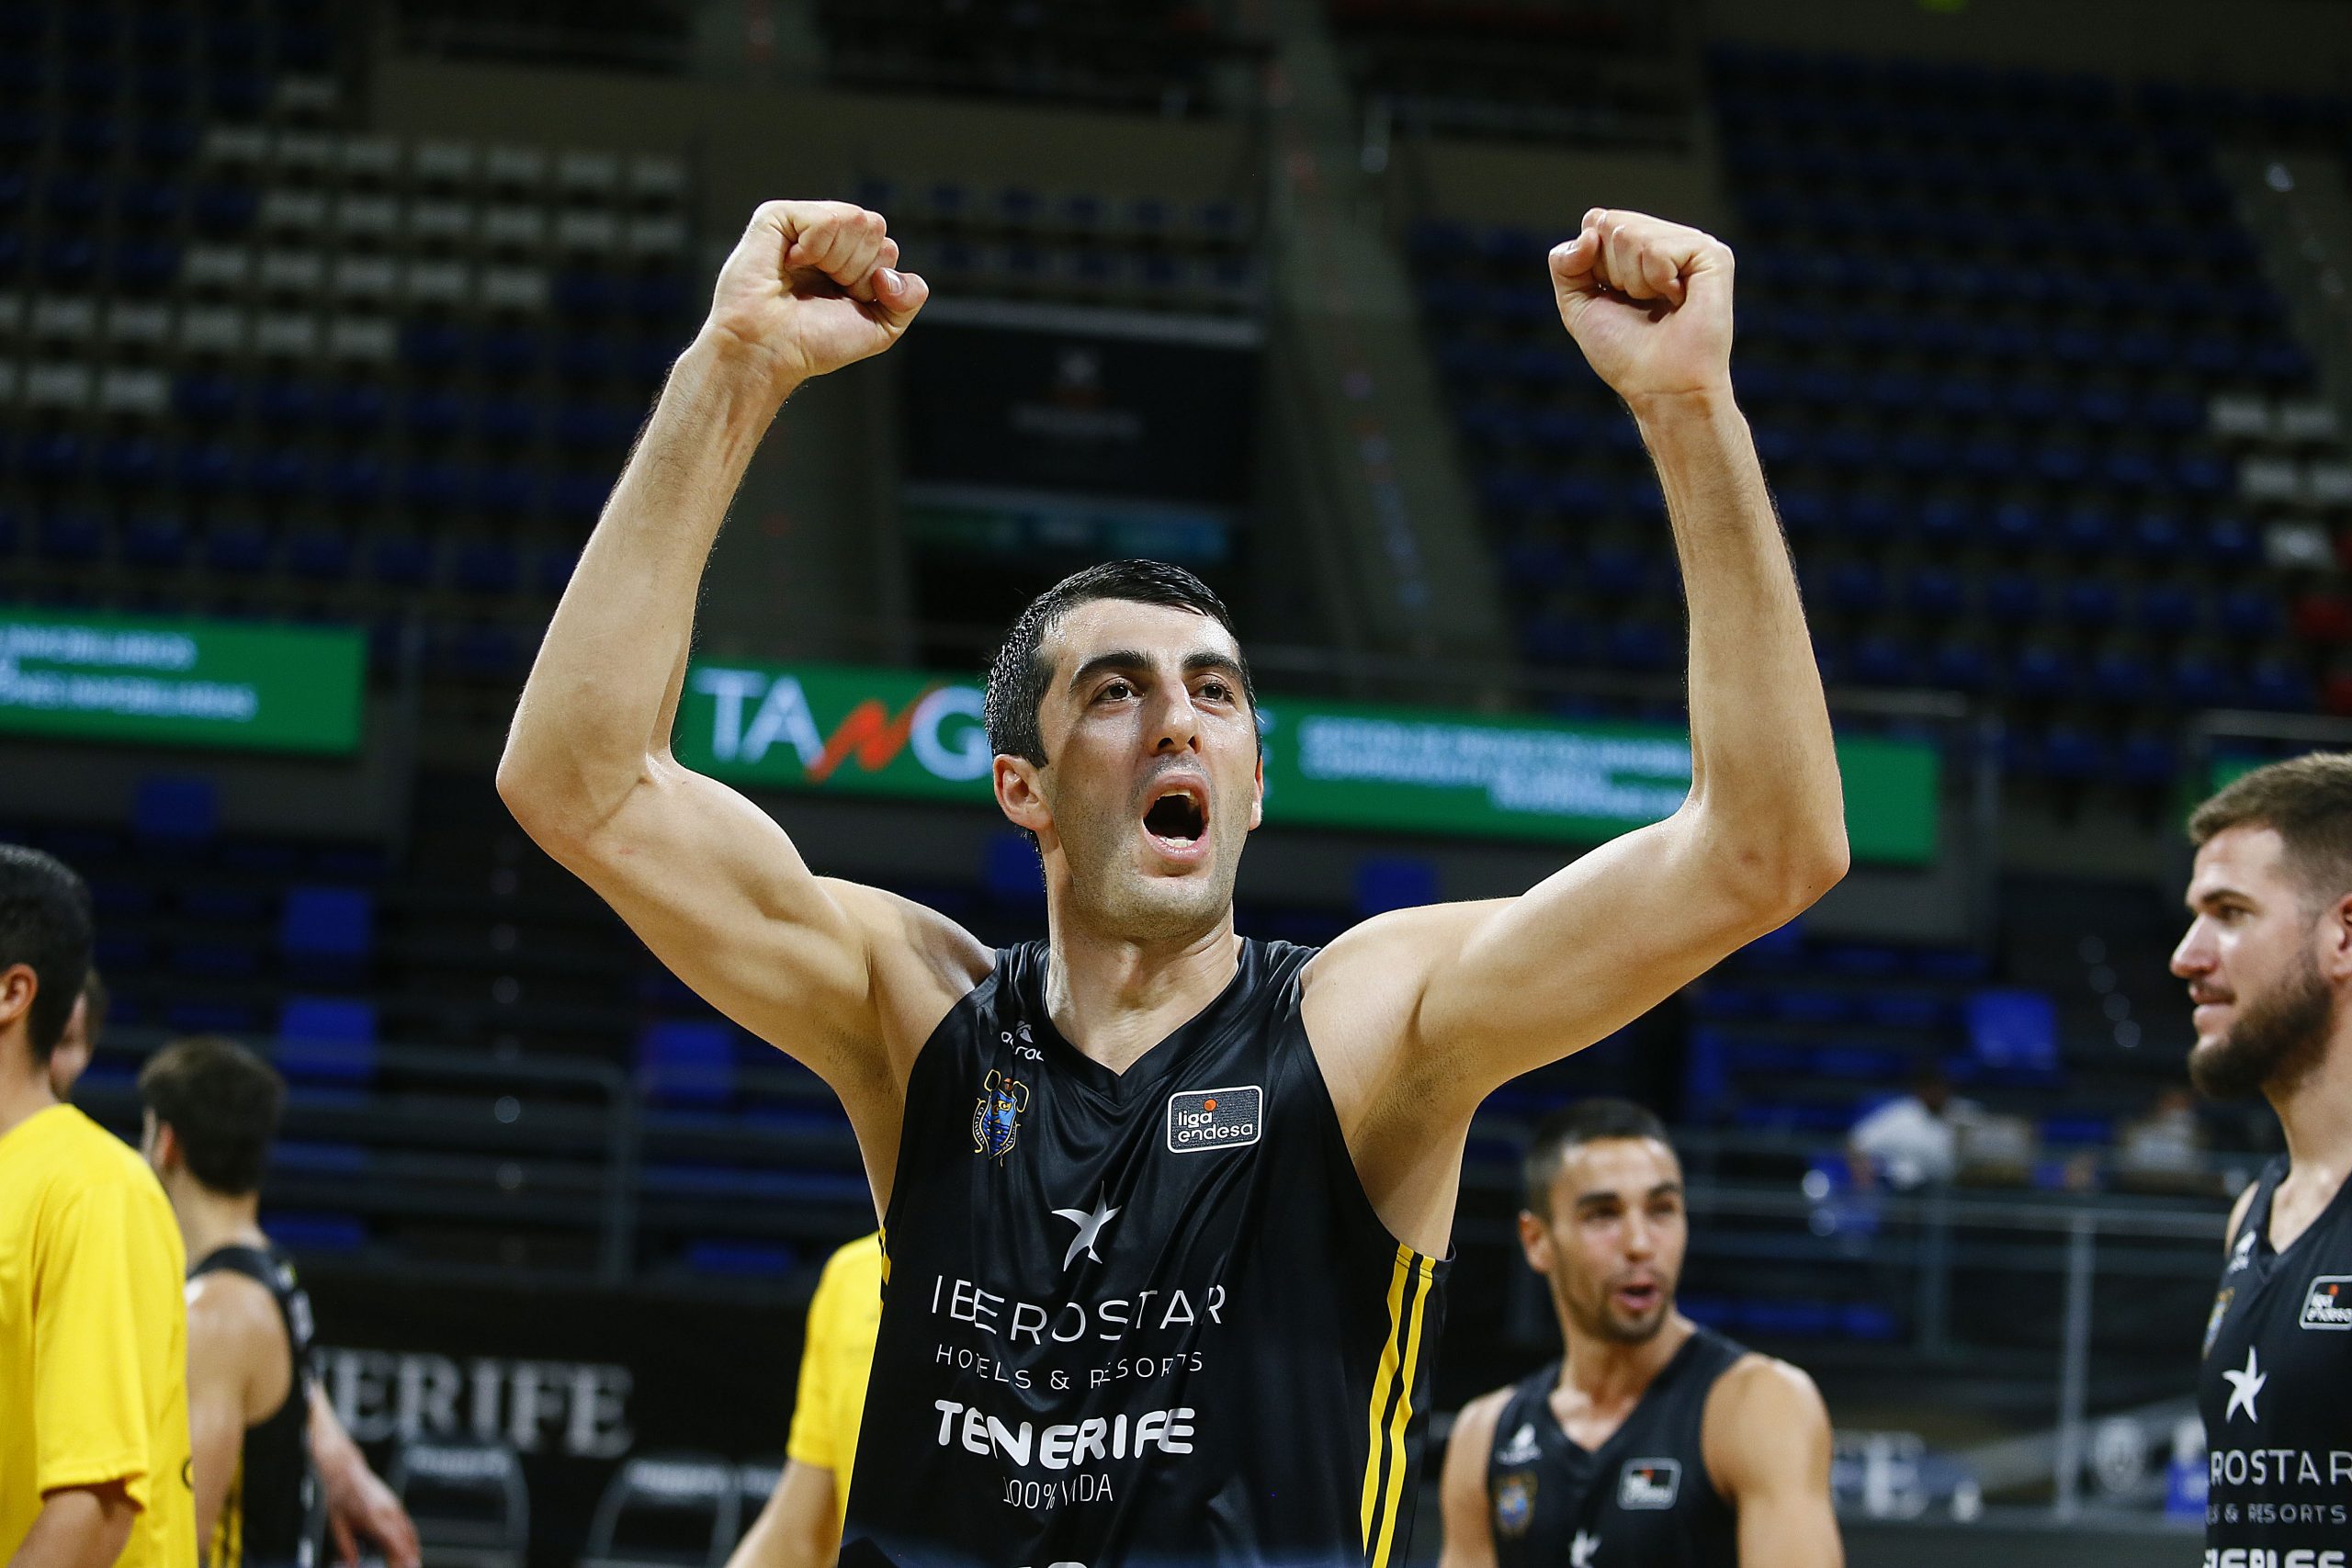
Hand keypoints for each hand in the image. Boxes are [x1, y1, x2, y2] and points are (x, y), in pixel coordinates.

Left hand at [321, 1460, 418, 1567]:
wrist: (345, 1471)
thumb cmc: (340, 1496)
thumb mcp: (337, 1524)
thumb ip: (346, 1547)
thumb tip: (352, 1565)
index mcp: (373, 1515)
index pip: (393, 1540)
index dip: (402, 1555)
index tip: (407, 1566)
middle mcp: (387, 1510)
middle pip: (405, 1538)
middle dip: (409, 1556)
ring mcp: (393, 1506)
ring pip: (409, 1531)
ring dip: (414, 1549)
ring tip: (414, 1564)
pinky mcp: (395, 1505)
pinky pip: (407, 1524)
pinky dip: (411, 1538)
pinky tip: (411, 1548)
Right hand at [705, 201, 928, 390]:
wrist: (770, 350)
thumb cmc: (814, 342)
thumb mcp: (880, 327)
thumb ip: (909, 298)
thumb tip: (892, 272)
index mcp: (850, 257)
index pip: (887, 248)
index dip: (873, 281)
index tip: (843, 302)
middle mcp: (828, 237)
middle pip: (875, 228)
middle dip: (858, 270)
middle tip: (823, 292)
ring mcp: (803, 224)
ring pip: (856, 220)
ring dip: (838, 262)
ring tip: (804, 278)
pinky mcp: (778, 216)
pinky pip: (826, 219)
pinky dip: (816, 249)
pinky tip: (791, 264)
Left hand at [1549, 209, 1733, 408]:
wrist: (1660, 386)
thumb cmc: (1625, 352)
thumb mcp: (1577, 304)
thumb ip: (1565, 262)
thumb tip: (1590, 230)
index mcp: (1638, 248)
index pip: (1595, 222)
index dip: (1591, 265)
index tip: (1613, 297)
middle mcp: (1665, 241)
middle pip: (1609, 223)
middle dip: (1611, 273)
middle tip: (1639, 305)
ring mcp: (1690, 245)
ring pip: (1631, 234)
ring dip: (1634, 282)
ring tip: (1660, 305)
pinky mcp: (1713, 255)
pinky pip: (1658, 249)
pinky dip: (1656, 281)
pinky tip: (1678, 300)